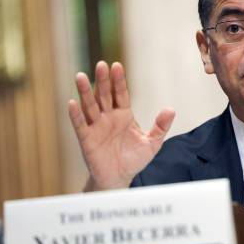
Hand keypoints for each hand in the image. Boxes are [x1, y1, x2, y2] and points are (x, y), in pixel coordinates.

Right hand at [68, 61, 174, 190]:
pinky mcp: (87, 139)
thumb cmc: (134, 159)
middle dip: (103, 81)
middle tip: (101, 65)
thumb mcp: (152, 143)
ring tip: (81, 76)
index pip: (121, 94)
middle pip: (104, 95)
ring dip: (85, 92)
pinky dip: (75, 114)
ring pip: (89, 106)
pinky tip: (72, 102)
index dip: (119, 81)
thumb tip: (171, 109)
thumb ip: (160, 126)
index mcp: (124, 115)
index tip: (117, 65)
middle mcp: (108, 117)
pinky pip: (80, 125)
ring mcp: (96, 127)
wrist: (120, 178)